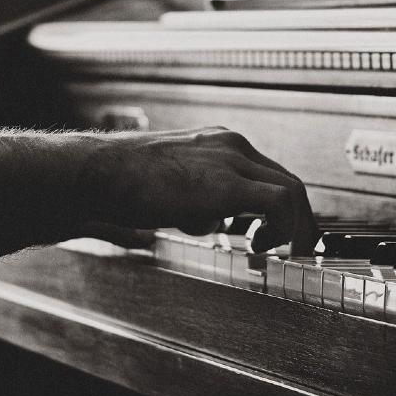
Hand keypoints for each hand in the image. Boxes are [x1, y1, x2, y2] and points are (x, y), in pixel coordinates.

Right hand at [0, 127, 317, 255]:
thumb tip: (208, 222)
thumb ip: (196, 201)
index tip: (275, 232)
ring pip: (292, 190)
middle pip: (287, 180)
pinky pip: (280, 203)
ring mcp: (231, 160)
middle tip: (294, 247)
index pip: (267, 173)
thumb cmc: (123, 183)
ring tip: (282, 252)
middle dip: (297, 218)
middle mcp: (230, 145)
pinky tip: (263, 247)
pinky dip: (286, 228)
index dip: (279, 206)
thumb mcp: (170, 190)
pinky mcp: (227, 183)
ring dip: (295, 226)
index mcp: (218, 143)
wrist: (98, 173)